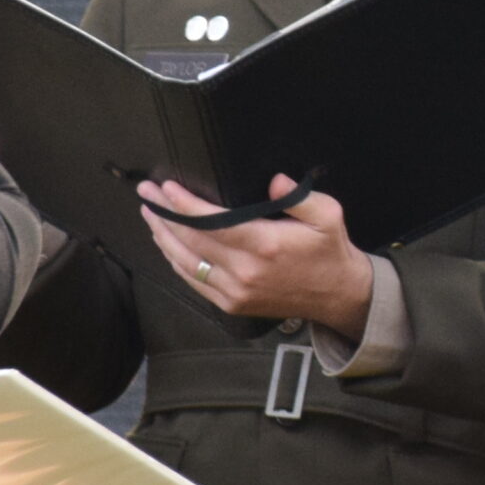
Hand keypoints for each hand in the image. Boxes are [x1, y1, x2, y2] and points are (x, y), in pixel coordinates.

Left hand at [140, 176, 376, 341]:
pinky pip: (193, 282)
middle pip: (190, 240)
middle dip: (164, 214)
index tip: (166, 188)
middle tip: (147, 193)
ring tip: (150, 214)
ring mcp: (235, 291)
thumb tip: (273, 180)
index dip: (183, 205)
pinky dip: (176, 261)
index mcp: (264, 245)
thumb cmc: (329, 250)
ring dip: (163, 237)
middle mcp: (245, 271)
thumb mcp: (327, 215)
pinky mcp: (231, 304)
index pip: (211, 223)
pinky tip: (167, 244)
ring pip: (185, 262)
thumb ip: (298, 196)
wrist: (337, 295)